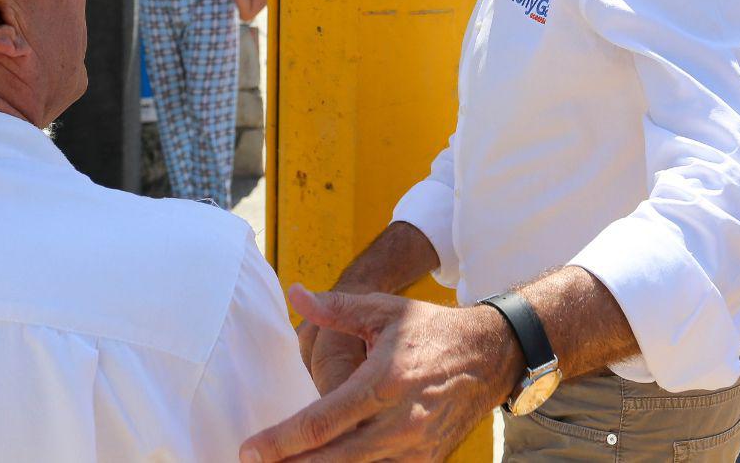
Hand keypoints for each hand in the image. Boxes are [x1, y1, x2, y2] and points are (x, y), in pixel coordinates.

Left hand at [240, 285, 520, 461]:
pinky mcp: (428, 462)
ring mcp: (417, 448)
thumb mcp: (384, 310)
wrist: (490, 356)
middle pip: (334, 460)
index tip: (250, 449)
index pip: (322, 421)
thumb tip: (295, 294)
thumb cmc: (430, 331)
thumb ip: (336, 308)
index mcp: (384, 381)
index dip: (281, 441)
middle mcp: (401, 422)